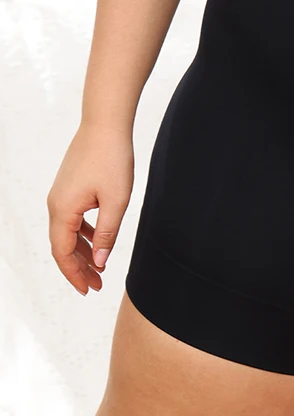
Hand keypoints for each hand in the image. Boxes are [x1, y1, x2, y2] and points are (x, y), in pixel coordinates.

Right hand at [47, 121, 133, 294]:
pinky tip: (97, 240)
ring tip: (99, 268)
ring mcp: (61, 194)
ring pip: (67, 232)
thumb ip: (107, 233)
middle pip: (62, 245)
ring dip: (82, 251)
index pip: (63, 253)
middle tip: (97, 285)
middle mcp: (55, 204)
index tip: (88, 291)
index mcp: (62, 210)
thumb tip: (98, 262)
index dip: (74, 274)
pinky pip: (72, 218)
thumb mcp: (116, 200)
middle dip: (78, 267)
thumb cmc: (113, 159)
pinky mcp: (69, 187)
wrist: (105, 124)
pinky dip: (83, 233)